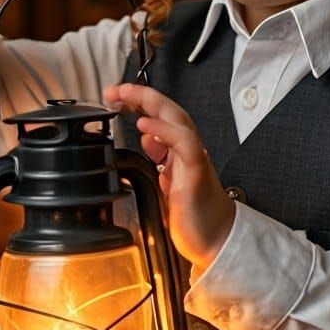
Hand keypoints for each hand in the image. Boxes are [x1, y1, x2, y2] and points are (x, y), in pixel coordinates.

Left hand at [104, 83, 234, 270]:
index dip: (138, 102)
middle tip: (114, 89)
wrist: (216, 240)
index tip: (114, 96)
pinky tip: (146, 125)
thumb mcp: (165, 182)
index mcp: (177, 152)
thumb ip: (157, 159)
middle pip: (168, 110)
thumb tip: (146, 138)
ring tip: (126, 96)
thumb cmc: (194, 215)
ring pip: (178, 119)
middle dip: (140, 94)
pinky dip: (165, 131)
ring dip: (151, 102)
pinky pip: (184, 144)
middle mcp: (187, 150)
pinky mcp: (196, 174)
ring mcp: (193, 160)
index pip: (159, 116)